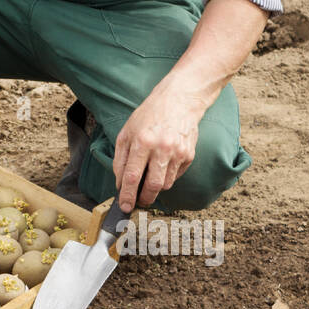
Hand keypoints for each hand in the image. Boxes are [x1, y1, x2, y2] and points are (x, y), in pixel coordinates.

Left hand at [111, 86, 204, 211]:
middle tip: (138, 202)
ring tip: (150, 177)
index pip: (132, 176)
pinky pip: (176, 176)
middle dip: (143, 199)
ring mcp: (178, 153)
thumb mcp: (127, 132)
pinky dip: (167, 177)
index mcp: (142, 141)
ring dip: (155, 188)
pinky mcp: (189, 155)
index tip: (125, 206)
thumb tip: (120, 183)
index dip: (127, 194)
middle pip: (152, 186)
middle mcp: (161, 148)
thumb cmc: (148, 116)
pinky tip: (162, 165)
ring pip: (165, 185)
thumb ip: (121, 159)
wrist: (178, 101)